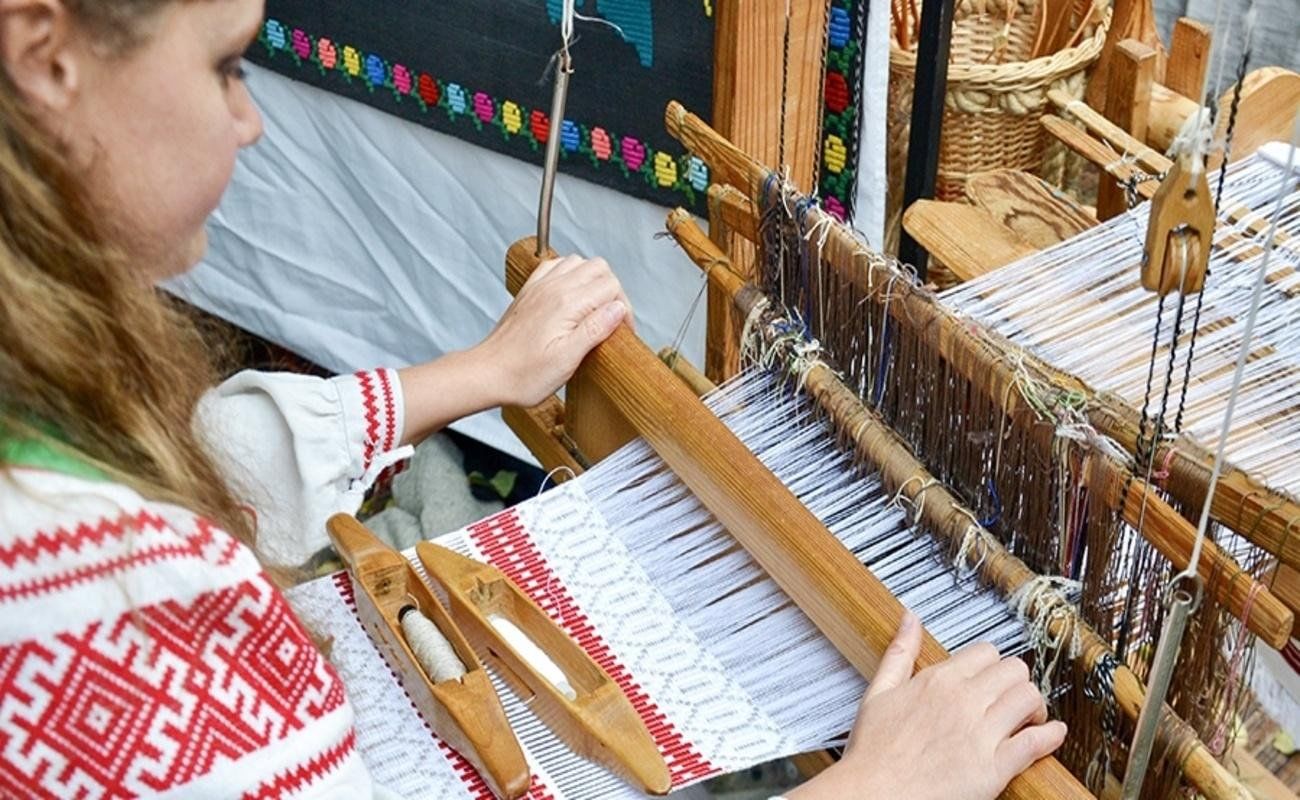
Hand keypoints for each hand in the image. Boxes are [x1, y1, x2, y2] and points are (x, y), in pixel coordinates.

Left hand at [476, 254, 630, 407]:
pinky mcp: (530, 291)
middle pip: (599, 268)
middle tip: (611, 319)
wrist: (487, 373)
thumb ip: (595, 329)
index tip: (621, 331)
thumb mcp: (567, 359)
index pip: (611, 287)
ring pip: (580, 263)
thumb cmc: (523, 374)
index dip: (623, 309)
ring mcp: (540, 286)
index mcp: (566, 304)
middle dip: (613, 291)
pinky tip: (572, 297)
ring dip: (593, 281)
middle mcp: (553, 288)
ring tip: (594, 309)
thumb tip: (619, 308)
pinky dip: (571, 275)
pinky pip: (557, 266)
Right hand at [787, 612, 1066, 799]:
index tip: (992, 679)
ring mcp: (980, 733)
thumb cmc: (873, 752)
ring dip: (1035, 707)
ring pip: (1029, 699)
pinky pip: (1035, 742)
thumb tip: (909, 619)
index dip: (993, 665)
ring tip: (1029, 718)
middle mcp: (963, 701)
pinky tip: (1052, 734)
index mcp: (937, 680)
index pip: (986, 652)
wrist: (873, 794)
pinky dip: (1051, 736)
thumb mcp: (878, 693)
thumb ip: (899, 652)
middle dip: (1017, 682)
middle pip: (1014, 670)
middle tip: (1013, 699)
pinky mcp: (994, 768)